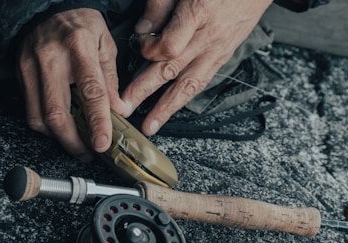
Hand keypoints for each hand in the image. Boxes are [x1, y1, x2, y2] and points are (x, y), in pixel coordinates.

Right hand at [17, 8, 128, 160]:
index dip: (97, 122)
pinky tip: (61, 128)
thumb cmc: (79, 25)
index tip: (102, 144)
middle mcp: (51, 58)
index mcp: (79, 47)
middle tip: (89, 153)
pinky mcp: (20, 75)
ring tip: (77, 144)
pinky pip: (30, 112)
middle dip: (73, 142)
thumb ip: (111, 79)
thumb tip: (119, 111)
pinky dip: (47, 127)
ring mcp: (31, 67)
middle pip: (57, 114)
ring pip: (40, 118)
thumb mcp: (105, 43)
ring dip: (59, 139)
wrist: (45, 8)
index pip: (90, 91)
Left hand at [121, 0, 272, 135]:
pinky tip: (170, 111)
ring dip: (166, 108)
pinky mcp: (222, 58)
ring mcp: (216, 51)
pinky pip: (201, 83)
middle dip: (144, 90)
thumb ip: (160, 5)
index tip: (140, 40)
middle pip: (171, 69)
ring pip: (188, 84)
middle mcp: (208, 37)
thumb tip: (142, 30)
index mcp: (199, 13)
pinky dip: (184, 99)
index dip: (149, 48)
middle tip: (125, 107)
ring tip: (150, 126)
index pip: (168, 45)